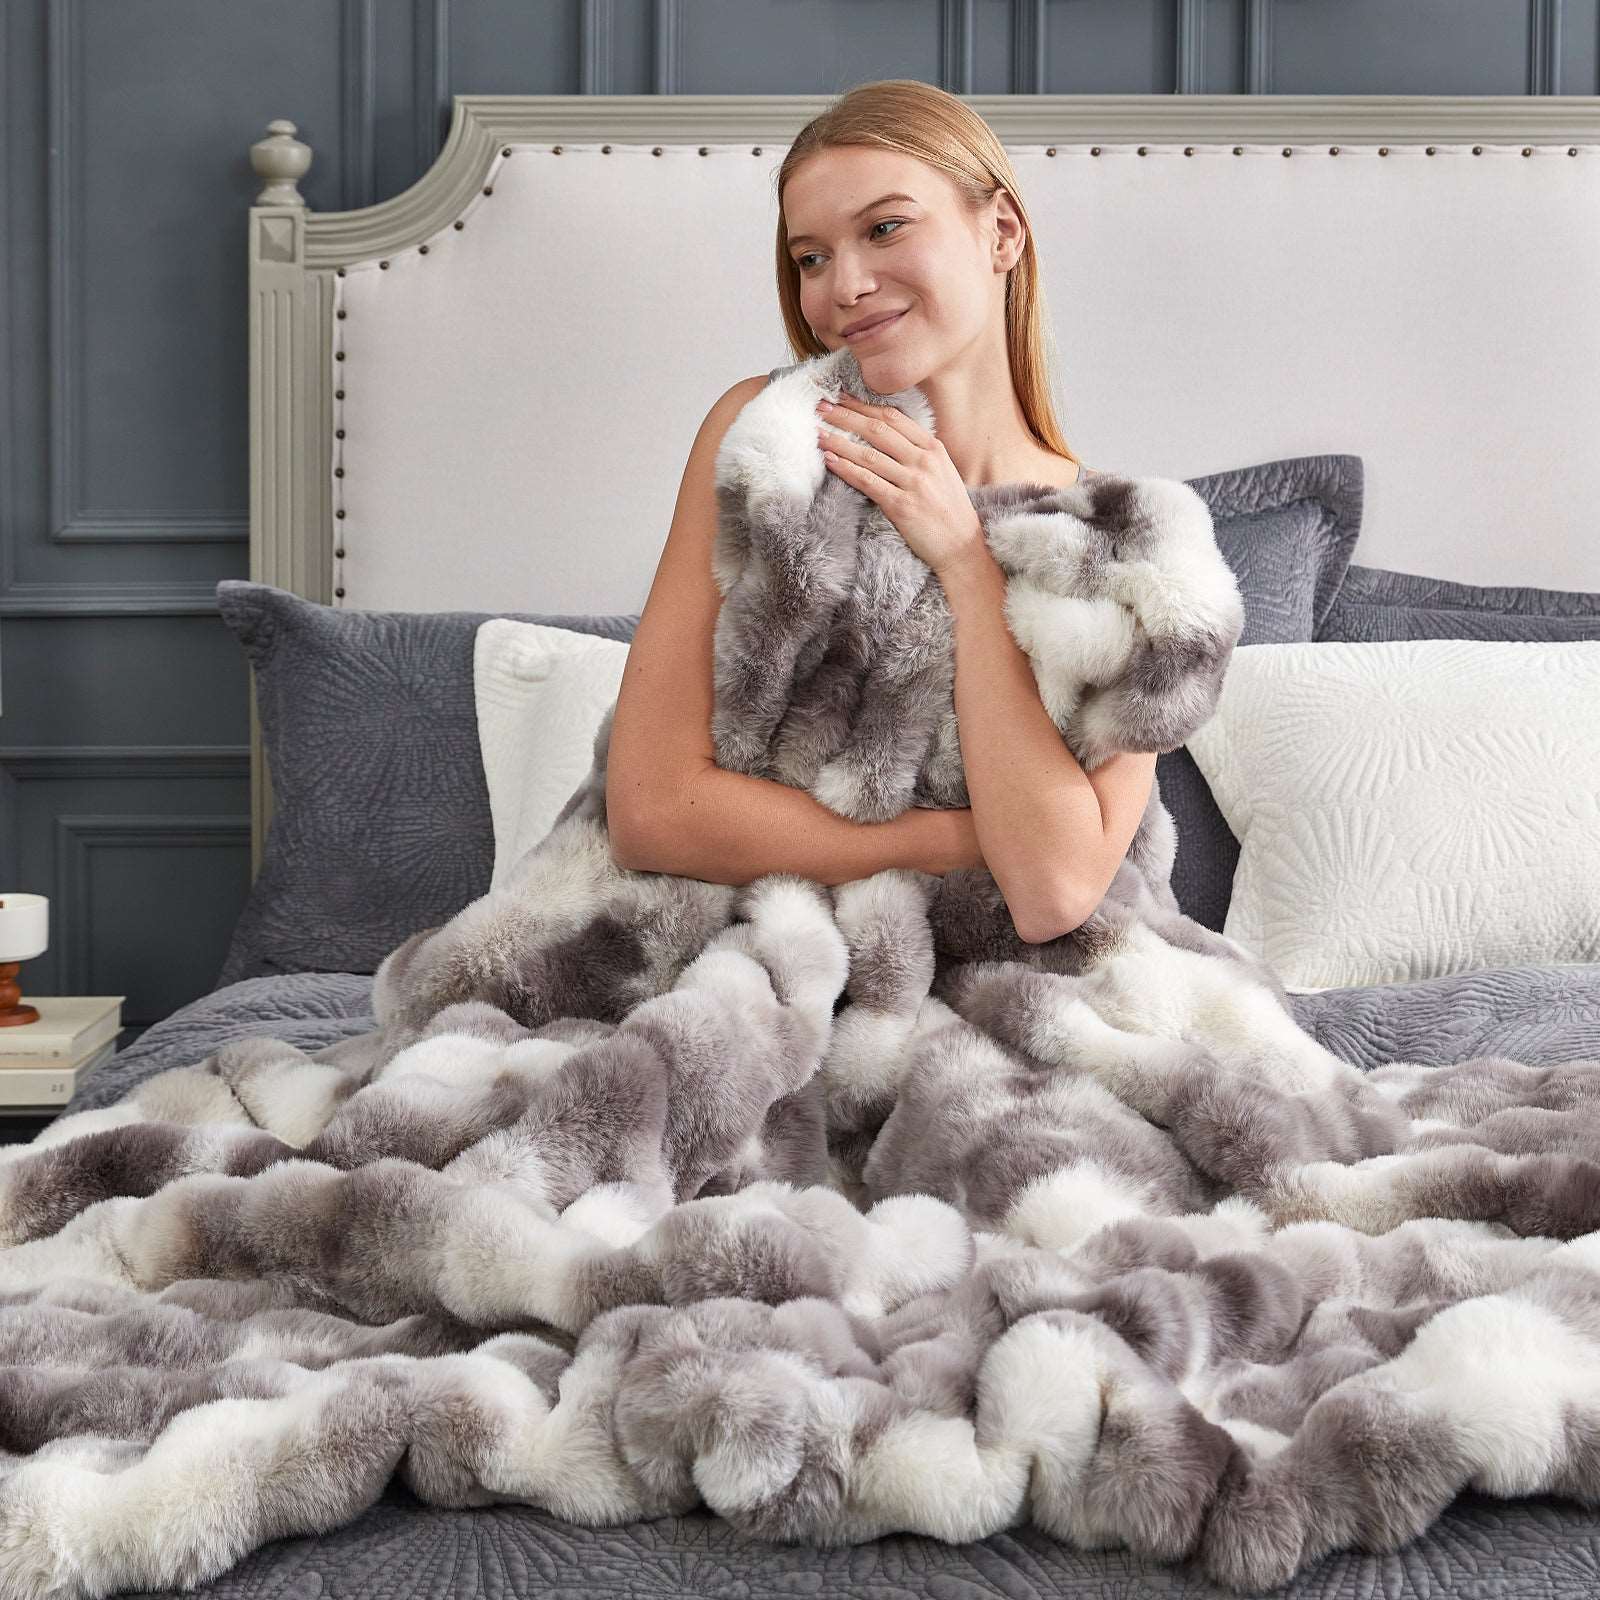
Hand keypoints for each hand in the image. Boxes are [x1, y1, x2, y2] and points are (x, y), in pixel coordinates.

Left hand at [816, 393, 985, 576]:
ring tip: (818, 433)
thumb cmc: (949, 509)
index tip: (841, 398)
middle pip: (877, 430)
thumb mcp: (942, 471)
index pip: (893, 418)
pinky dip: (846, 469)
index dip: (864, 405)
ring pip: (868, 454)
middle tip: (821, 407)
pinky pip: (868, 482)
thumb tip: (886, 434)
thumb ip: (918, 452)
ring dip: (839, 442)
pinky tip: (830, 461)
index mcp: (933, 448)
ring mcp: (913, 483)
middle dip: (846, 416)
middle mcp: (923, 461)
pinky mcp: (902, 507)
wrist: (962, 545)